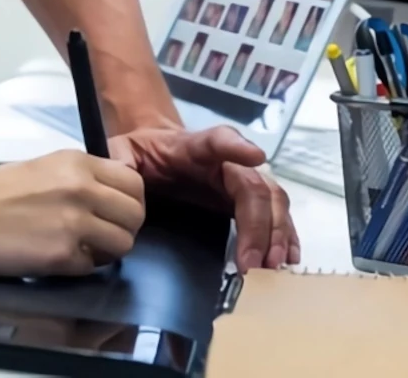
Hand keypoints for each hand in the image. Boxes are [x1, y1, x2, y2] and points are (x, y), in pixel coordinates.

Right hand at [0, 151, 144, 276]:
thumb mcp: (41, 168)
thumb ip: (80, 178)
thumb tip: (110, 198)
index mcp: (75, 162)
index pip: (133, 182)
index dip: (127, 202)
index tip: (115, 212)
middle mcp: (80, 188)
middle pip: (135, 214)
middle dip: (123, 228)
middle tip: (100, 235)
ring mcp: (73, 222)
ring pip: (123, 243)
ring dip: (105, 251)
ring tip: (76, 248)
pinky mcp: (61, 255)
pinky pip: (91, 267)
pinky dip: (77, 267)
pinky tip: (51, 256)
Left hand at [111, 124, 297, 271]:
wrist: (157, 149)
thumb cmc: (144, 151)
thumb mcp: (124, 151)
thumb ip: (120, 160)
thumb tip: (121, 174)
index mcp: (194, 146)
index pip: (219, 140)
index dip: (237, 147)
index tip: (256, 155)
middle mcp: (226, 162)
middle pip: (254, 186)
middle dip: (259, 224)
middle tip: (255, 262)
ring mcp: (241, 180)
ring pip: (272, 201)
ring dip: (277, 233)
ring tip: (272, 267)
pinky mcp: (246, 200)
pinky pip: (275, 214)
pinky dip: (285, 235)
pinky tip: (287, 258)